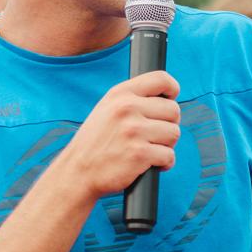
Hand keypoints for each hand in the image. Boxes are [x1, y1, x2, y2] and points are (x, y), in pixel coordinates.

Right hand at [59, 71, 180, 197]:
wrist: (78, 172)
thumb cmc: (96, 142)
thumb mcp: (107, 109)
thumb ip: (132, 99)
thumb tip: (167, 98)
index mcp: (120, 94)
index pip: (161, 79)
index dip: (173, 89)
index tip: (171, 100)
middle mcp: (127, 108)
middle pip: (173, 110)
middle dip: (169, 124)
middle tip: (154, 136)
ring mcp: (134, 130)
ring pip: (174, 133)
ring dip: (166, 145)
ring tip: (149, 150)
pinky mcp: (140, 153)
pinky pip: (169, 155)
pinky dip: (164, 163)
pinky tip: (150, 164)